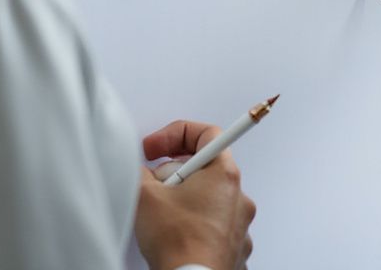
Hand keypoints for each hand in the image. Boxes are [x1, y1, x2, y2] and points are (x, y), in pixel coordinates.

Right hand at [135, 120, 255, 269]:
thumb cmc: (178, 244)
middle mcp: (238, 195)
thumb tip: (142, 173)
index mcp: (223, 174)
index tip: (156, 148)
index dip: (176, 134)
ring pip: (209, 198)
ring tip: (166, 216)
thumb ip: (142, 173)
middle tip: (157, 186)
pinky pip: (214, 226)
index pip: (205, 133)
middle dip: (176, 172)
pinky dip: (196, 225)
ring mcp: (239, 223)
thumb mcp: (146, 196)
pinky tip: (178, 235)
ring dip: (186, 200)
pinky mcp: (235, 246)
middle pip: (205, 167)